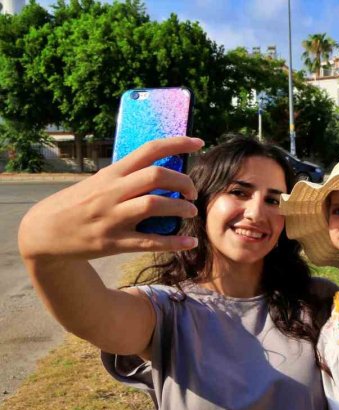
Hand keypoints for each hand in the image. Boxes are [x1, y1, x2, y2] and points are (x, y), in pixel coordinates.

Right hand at [18, 136, 203, 261]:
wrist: (44, 232)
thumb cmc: (77, 204)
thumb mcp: (98, 182)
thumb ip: (126, 177)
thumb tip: (162, 171)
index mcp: (111, 173)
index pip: (148, 150)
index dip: (177, 143)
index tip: (199, 143)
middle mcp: (112, 192)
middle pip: (156, 176)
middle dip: (183, 181)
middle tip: (193, 191)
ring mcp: (112, 217)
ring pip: (154, 205)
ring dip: (180, 208)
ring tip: (191, 211)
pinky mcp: (113, 242)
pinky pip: (150, 242)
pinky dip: (174, 242)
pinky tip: (190, 242)